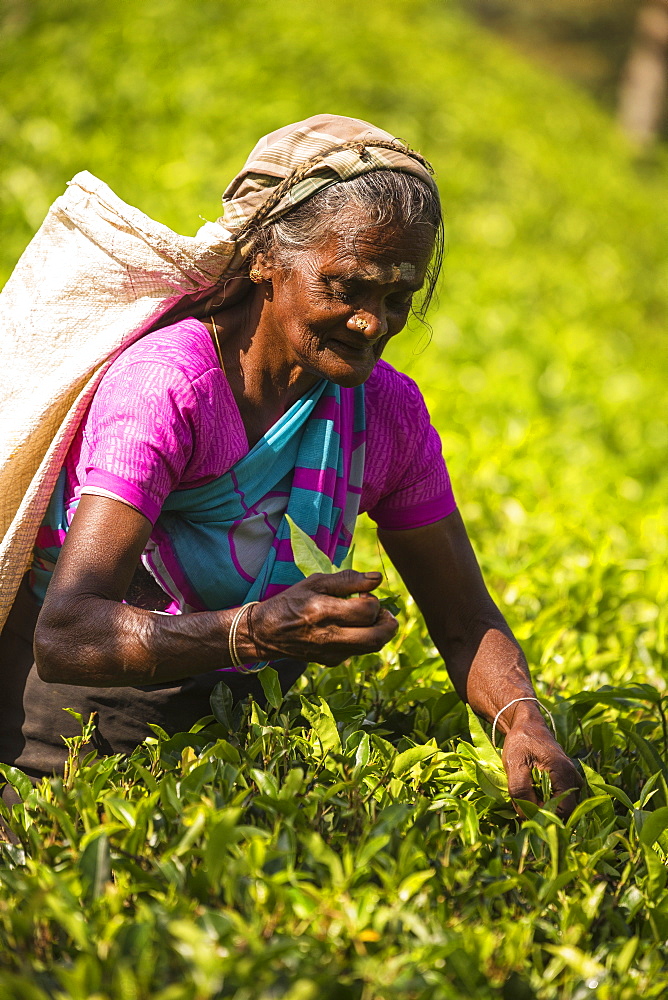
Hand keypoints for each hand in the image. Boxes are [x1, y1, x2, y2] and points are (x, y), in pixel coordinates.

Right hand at [246, 570, 397, 666]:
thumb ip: (347, 579)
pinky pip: (357, 651)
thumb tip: (377, 579)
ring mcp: (331, 652)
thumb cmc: (291, 602)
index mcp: (324, 612)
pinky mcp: (330, 661)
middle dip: (388, 624)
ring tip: (371, 618)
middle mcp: (329, 636)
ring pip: (371, 647)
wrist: (265, 633)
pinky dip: (362, 639)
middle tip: (384, 612)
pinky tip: (351, 628)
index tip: (364, 595)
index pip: (367, 611)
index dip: (374, 602)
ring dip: (379, 632)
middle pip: (376, 638)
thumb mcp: (314, 583)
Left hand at [502, 716, 582, 819]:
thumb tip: (527, 816)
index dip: (546, 816)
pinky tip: (534, 792)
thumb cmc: (520, 743)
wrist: (528, 726)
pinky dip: (546, 800)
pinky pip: (560, 799)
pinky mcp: (568, 781)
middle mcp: (574, 778)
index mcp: (564, 773)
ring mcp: (573, 780)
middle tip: (524, 804)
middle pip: (564, 810)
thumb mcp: (514, 765)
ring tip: (528, 795)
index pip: (564, 810)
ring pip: (562, 806)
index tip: (527, 811)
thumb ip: (520, 791)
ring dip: (544, 806)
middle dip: (544, 812)